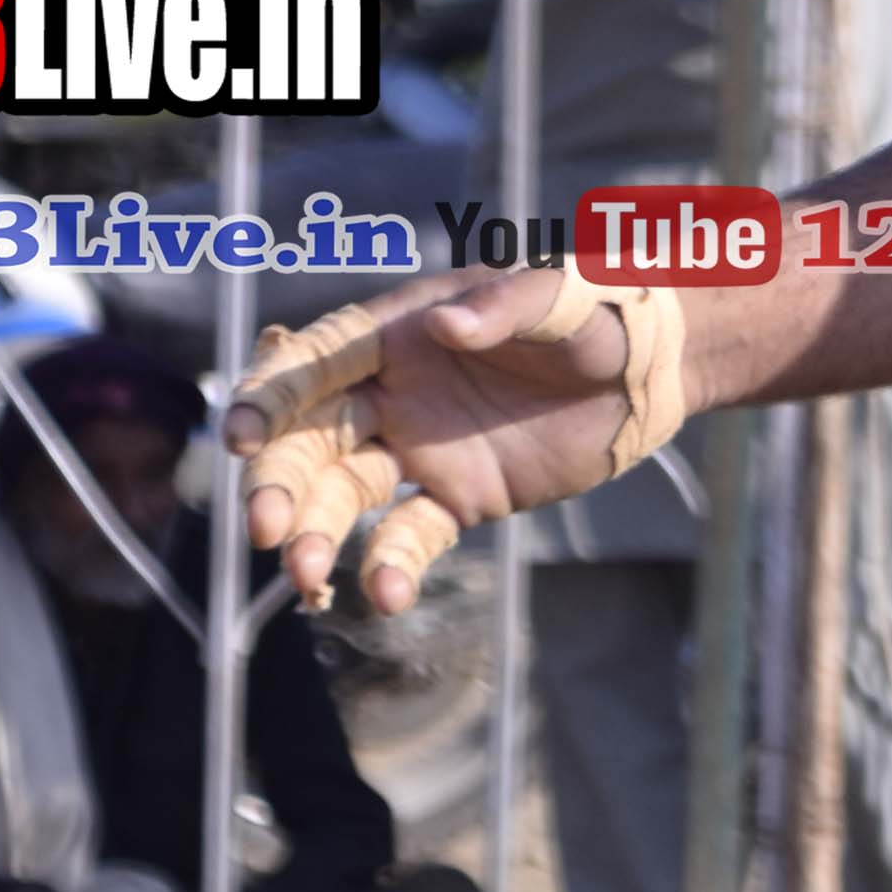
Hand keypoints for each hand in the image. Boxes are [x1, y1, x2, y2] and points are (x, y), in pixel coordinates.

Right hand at [226, 268, 674, 614]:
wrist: (655, 371)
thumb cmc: (600, 312)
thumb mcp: (559, 296)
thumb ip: (503, 306)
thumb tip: (445, 324)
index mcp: (396, 333)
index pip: (311, 365)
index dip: (267, 397)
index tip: (237, 435)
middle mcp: (391, 393)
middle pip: (309, 441)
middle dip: (278, 483)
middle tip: (266, 528)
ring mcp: (419, 448)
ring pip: (343, 495)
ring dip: (315, 534)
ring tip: (304, 575)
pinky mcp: (457, 497)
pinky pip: (409, 535)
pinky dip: (391, 565)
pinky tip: (387, 595)